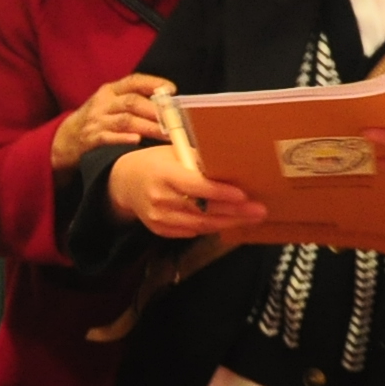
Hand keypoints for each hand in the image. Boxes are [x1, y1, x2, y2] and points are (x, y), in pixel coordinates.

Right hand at [50, 74, 173, 171]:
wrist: (64, 140)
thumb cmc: (95, 120)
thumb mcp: (109, 104)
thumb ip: (132, 100)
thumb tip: (167, 104)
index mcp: (109, 91)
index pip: (133, 81)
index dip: (153, 83)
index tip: (172, 90)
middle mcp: (103, 103)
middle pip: (132, 102)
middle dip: (155, 110)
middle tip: (174, 120)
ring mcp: (96, 122)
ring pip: (125, 121)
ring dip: (148, 127)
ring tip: (166, 134)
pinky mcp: (91, 140)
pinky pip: (108, 138)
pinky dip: (123, 139)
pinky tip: (137, 141)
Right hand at [107, 145, 264, 239]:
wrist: (125, 182)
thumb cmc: (156, 162)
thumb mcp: (174, 153)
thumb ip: (199, 162)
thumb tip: (231, 167)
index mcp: (164, 174)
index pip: (196, 186)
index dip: (221, 192)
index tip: (243, 195)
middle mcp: (160, 198)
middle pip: (203, 210)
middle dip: (235, 212)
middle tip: (258, 210)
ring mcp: (159, 217)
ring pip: (201, 225)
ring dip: (228, 222)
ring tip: (250, 217)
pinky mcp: (160, 229)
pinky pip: (191, 232)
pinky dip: (211, 227)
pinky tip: (228, 221)